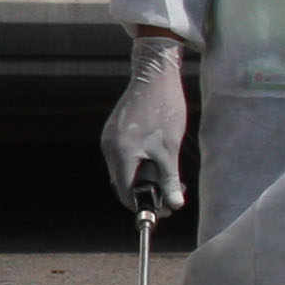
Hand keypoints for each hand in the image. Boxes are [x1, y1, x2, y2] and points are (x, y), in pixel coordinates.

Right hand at [102, 31, 189, 213]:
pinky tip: (156, 157)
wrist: (154, 74)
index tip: (164, 210)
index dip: (144, 205)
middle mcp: (109, 148)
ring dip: (143, 177)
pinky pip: (123, 156)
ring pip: (123, 169)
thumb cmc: (164, 109)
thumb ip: (170, 178)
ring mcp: (109, 138)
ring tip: (168, 173)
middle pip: (123, 182)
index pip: (125, 193)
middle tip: (172, 193)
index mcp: (121, 154)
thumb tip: (175, 204)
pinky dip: (138, 162)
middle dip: (147, 191)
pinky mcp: (113, 131)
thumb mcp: (170, 149)